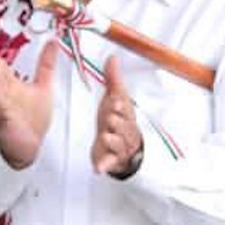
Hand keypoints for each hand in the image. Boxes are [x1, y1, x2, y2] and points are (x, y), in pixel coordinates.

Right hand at [0, 40, 57, 169]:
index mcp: (10, 85)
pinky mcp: (4, 126)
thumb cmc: (33, 115)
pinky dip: (1, 115)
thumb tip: (53, 41)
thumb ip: (46, 64)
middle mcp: (3, 96)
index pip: (2, 70)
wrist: (29, 145)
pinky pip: (1, 119)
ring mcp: (2, 111)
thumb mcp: (43, 86)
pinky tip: (2, 112)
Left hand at [92, 55, 142, 176]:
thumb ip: (113, 79)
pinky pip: (109, 163)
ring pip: (119, 144)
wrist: (123, 148)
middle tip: (110, 117)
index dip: (121, 106)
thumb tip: (112, 57)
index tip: (115, 101)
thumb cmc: (118, 121)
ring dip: (113, 140)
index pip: (126, 110)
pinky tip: (98, 167)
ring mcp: (119, 147)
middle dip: (118, 122)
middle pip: (124, 127)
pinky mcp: (111, 160)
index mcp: (126, 115)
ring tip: (106, 136)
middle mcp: (125, 131)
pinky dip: (105, 165)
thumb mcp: (115, 99)